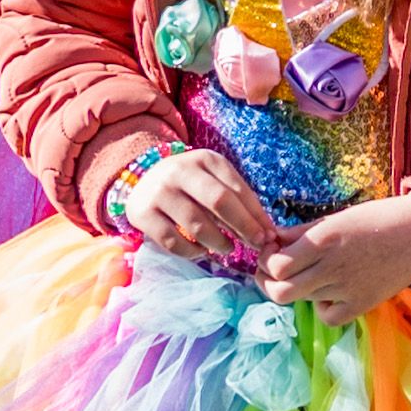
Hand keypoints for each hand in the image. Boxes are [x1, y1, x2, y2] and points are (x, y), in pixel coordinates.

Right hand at [112, 141, 272, 261]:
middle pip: (219, 201)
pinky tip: (201, 251)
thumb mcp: (214, 179)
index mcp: (204, 159)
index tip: (268, 235)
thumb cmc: (191, 184)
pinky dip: (192, 251)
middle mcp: (180, 171)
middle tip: (256, 245)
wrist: (143, 180)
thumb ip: (238, 201)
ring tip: (227, 248)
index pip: (236, 188)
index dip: (255, 215)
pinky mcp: (142, 213)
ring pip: (196, 224)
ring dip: (219, 242)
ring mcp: (159, 192)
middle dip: (243, 227)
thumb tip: (267, 232)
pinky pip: (172, 241)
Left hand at [256, 195, 410, 327]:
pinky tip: (329, 292)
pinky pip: (326, 316)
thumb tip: (271, 241)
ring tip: (309, 273)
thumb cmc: (377, 218)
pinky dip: (322, 307)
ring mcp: (346, 290)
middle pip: (280, 292)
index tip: (271, 252)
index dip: (265, 261)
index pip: (275, 265)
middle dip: (268, 283)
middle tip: (273, 272)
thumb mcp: (336, 217)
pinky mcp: (361, 305)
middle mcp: (331, 267)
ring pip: (302, 300)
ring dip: (297, 288)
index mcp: (323, 240)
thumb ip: (300, 232)